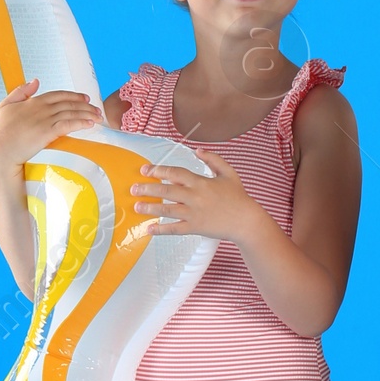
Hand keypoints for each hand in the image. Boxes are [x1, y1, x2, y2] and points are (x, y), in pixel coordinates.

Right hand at [0, 79, 102, 173]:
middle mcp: (42, 108)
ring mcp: (46, 120)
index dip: (73, 95)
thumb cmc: (1, 130)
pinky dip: (81, 122)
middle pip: (68, 103)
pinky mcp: (48, 132)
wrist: (1, 149)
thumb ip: (21, 91)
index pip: (58, 95)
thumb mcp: (6, 105)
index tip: (85, 97)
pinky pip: (69, 124)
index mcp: (33, 101)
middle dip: (85, 104)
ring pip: (71, 112)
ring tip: (98, 116)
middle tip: (96, 108)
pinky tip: (90, 124)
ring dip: (87, 113)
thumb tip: (35, 81)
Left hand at [130, 148, 254, 241]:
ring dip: (150, 208)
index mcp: (201, 182)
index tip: (145, 170)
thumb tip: (197, 150)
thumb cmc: (238, 197)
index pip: (175, 173)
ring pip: (167, 209)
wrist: (246, 221)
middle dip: (147, 189)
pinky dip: (161, 229)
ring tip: (136, 206)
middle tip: (133, 188)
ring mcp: (194, 213)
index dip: (158, 170)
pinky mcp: (195, 227)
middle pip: (166, 190)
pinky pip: (175, 229)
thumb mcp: (229, 173)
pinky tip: (149, 229)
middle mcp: (195, 197)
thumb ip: (213, 159)